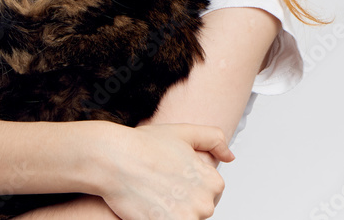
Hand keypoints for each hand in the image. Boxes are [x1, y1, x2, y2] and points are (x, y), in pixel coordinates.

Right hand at [94, 122, 232, 219]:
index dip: (188, 186)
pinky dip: (159, 217)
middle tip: (159, 187)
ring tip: (152, 197)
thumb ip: (214, 139)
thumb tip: (230, 156)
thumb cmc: (143, 145)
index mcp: (213, 182)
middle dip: (181, 202)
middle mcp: (204, 204)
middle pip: (197, 211)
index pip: (210, 194)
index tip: (171, 179)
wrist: (113, 159)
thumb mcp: (183, 132)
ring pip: (184, 219)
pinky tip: (147, 207)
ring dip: (170, 212)